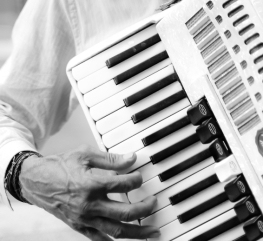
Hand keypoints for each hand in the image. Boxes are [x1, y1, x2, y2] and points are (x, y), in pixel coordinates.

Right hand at [19, 145, 159, 239]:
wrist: (36, 180)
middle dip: (145, 209)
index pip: (124, 184)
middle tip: (154, 202)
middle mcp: (90, 204)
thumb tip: (131, 158)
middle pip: (126, 212)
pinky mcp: (79, 226)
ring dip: (138, 232)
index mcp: (92, 184)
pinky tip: (126, 239)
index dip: (137, 179)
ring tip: (152, 231)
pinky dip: (114, 240)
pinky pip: (99, 238)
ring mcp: (84, 218)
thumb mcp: (85, 154)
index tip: (140, 175)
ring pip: (117, 231)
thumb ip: (111, 158)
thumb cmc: (60, 165)